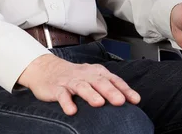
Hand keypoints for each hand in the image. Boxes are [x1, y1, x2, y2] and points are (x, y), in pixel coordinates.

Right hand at [17, 53, 140, 114]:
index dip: (124, 89)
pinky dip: (67, 102)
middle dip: (110, 91)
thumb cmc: (75, 77)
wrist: (46, 69)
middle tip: (120, 101)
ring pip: (81, 86)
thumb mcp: (92, 78)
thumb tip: (128, 101)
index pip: (113, 79)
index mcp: (96, 72)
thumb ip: (108, 87)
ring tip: (99, 103)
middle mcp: (85, 75)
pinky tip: (72, 111)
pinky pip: (62, 95)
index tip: (135, 100)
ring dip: (90, 94)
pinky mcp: (56, 88)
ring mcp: (70, 81)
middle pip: (99, 82)